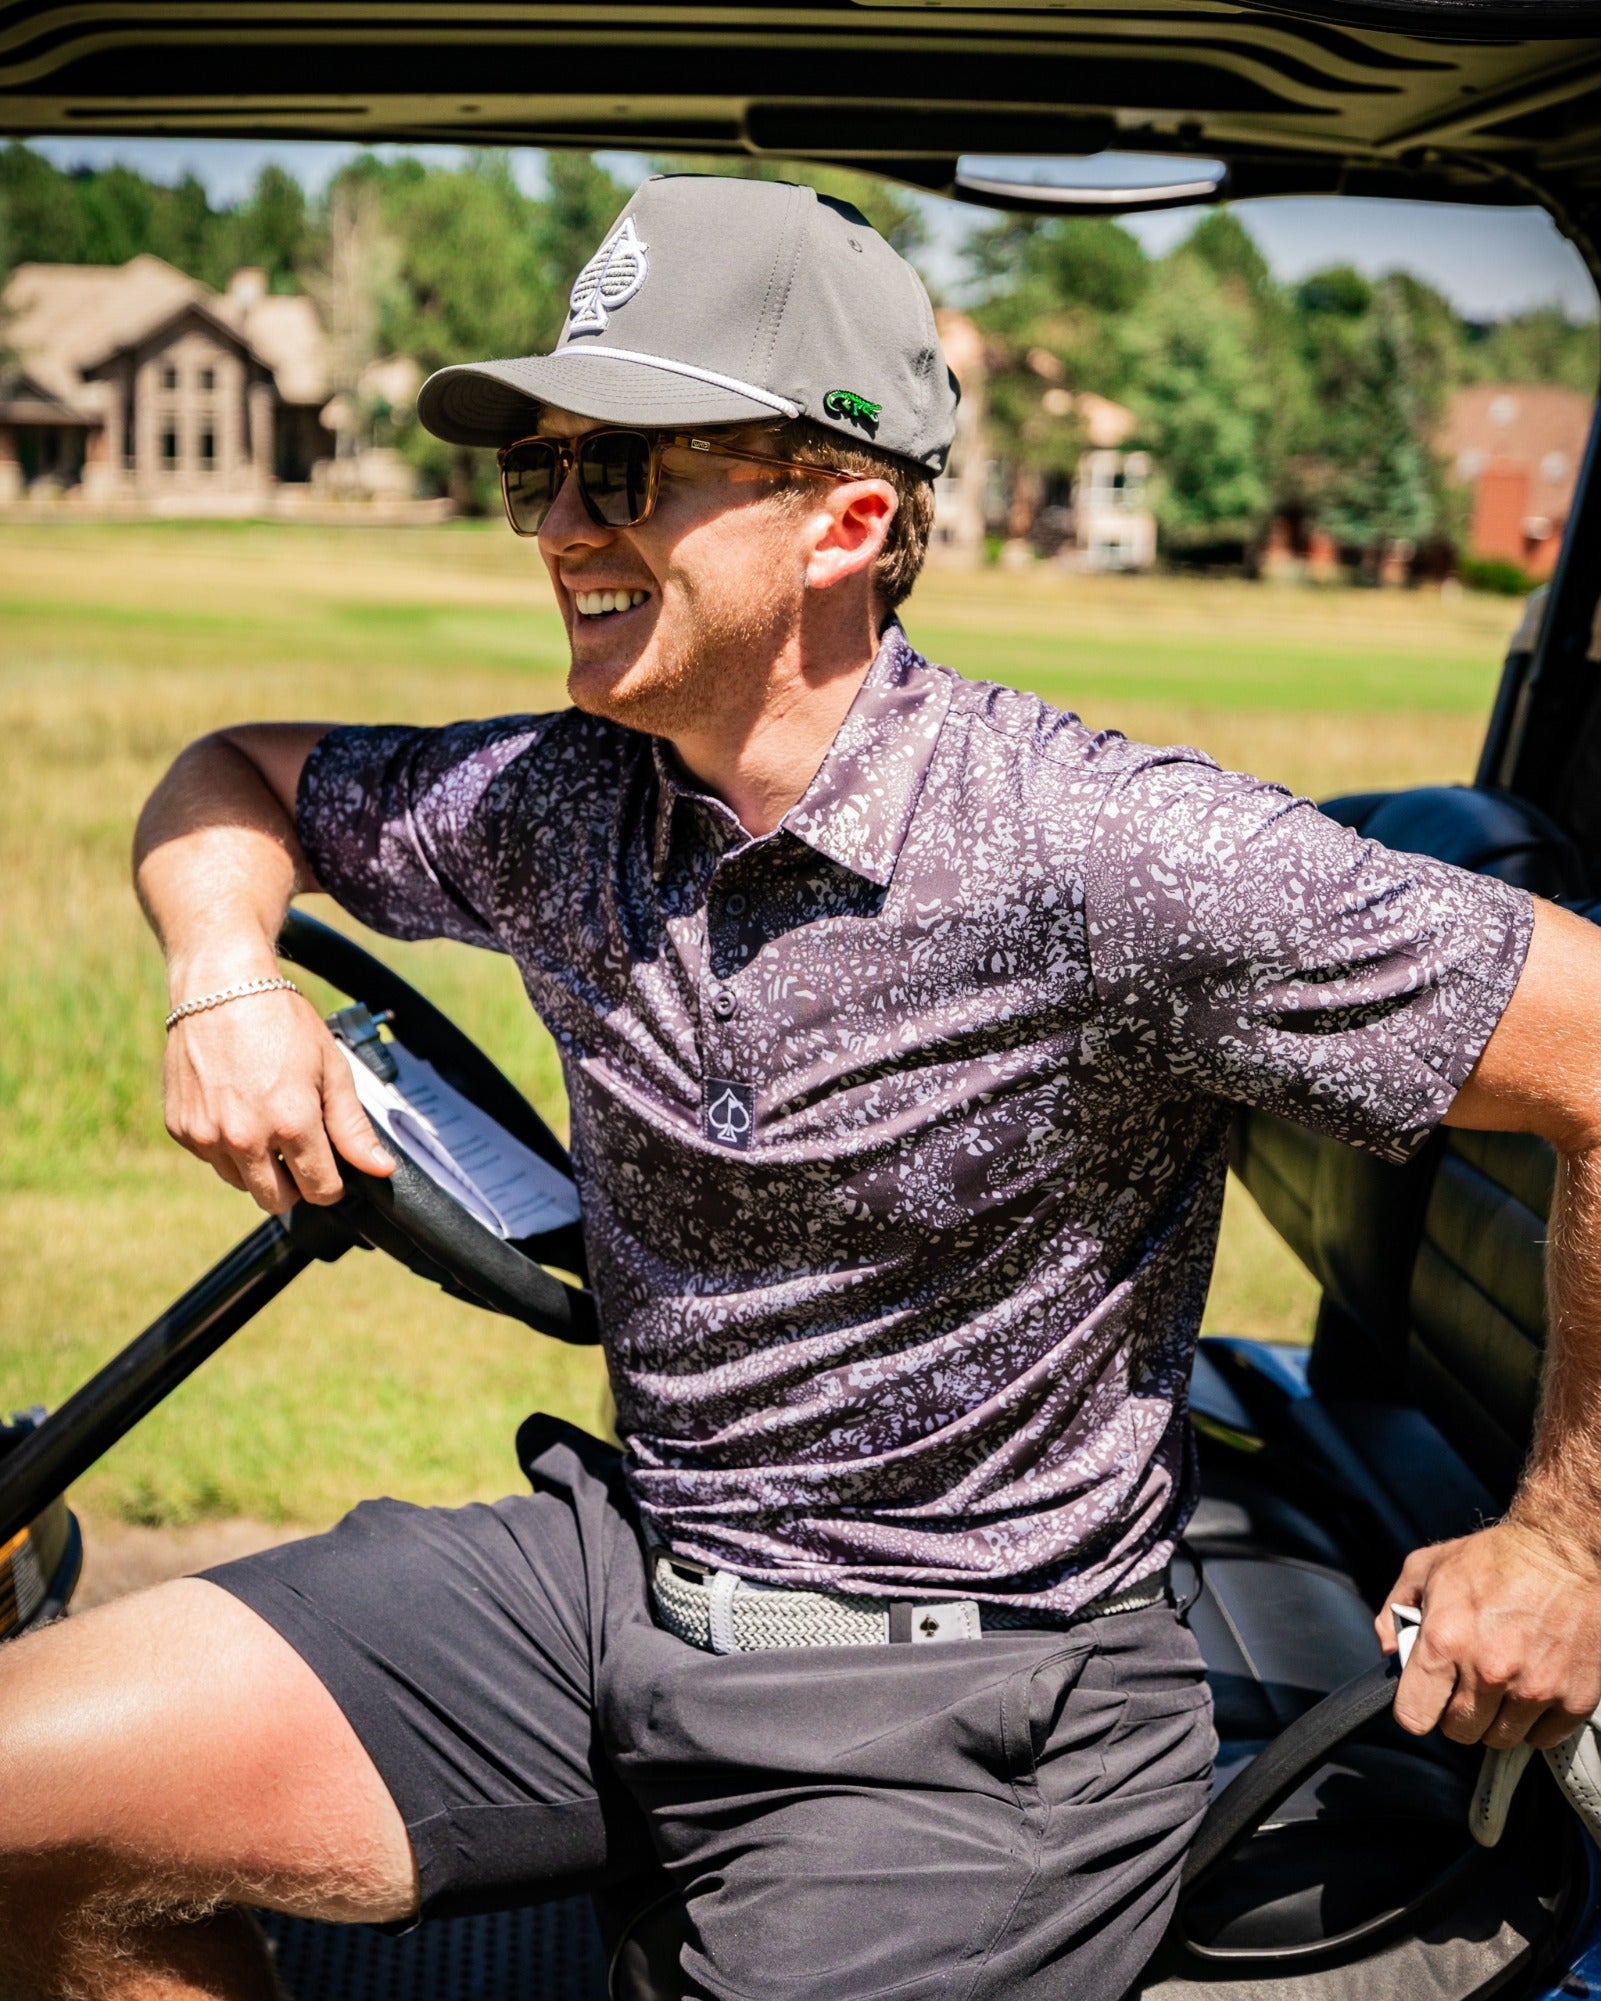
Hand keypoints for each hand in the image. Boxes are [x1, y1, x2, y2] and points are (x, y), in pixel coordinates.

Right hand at [163, 986, 394, 1212]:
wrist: (220, 988)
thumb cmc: (280, 1022)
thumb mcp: (331, 1069)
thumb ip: (352, 1127)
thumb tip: (380, 1168)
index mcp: (290, 1123)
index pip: (319, 1190)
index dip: (332, 1183)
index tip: (331, 1169)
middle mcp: (244, 1137)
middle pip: (277, 1201)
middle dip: (295, 1184)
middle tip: (299, 1148)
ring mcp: (207, 1136)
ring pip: (241, 1184)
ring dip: (258, 1166)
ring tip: (265, 1119)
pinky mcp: (181, 1129)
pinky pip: (211, 1159)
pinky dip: (226, 1146)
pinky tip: (236, 1108)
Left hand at [1378, 1520, 1600, 1749]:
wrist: (1562, 1552)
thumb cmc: (1494, 1558)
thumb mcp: (1425, 1568)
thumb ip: (1393, 1612)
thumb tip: (1390, 1653)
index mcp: (1445, 1640)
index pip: (1414, 1715)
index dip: (1416, 1709)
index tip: (1426, 1698)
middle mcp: (1488, 1671)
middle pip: (1460, 1732)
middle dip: (1457, 1711)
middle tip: (1468, 1682)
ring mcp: (1534, 1688)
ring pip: (1501, 1738)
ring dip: (1497, 1717)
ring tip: (1502, 1681)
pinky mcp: (1573, 1698)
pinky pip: (1543, 1738)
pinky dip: (1534, 1722)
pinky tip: (1530, 1689)